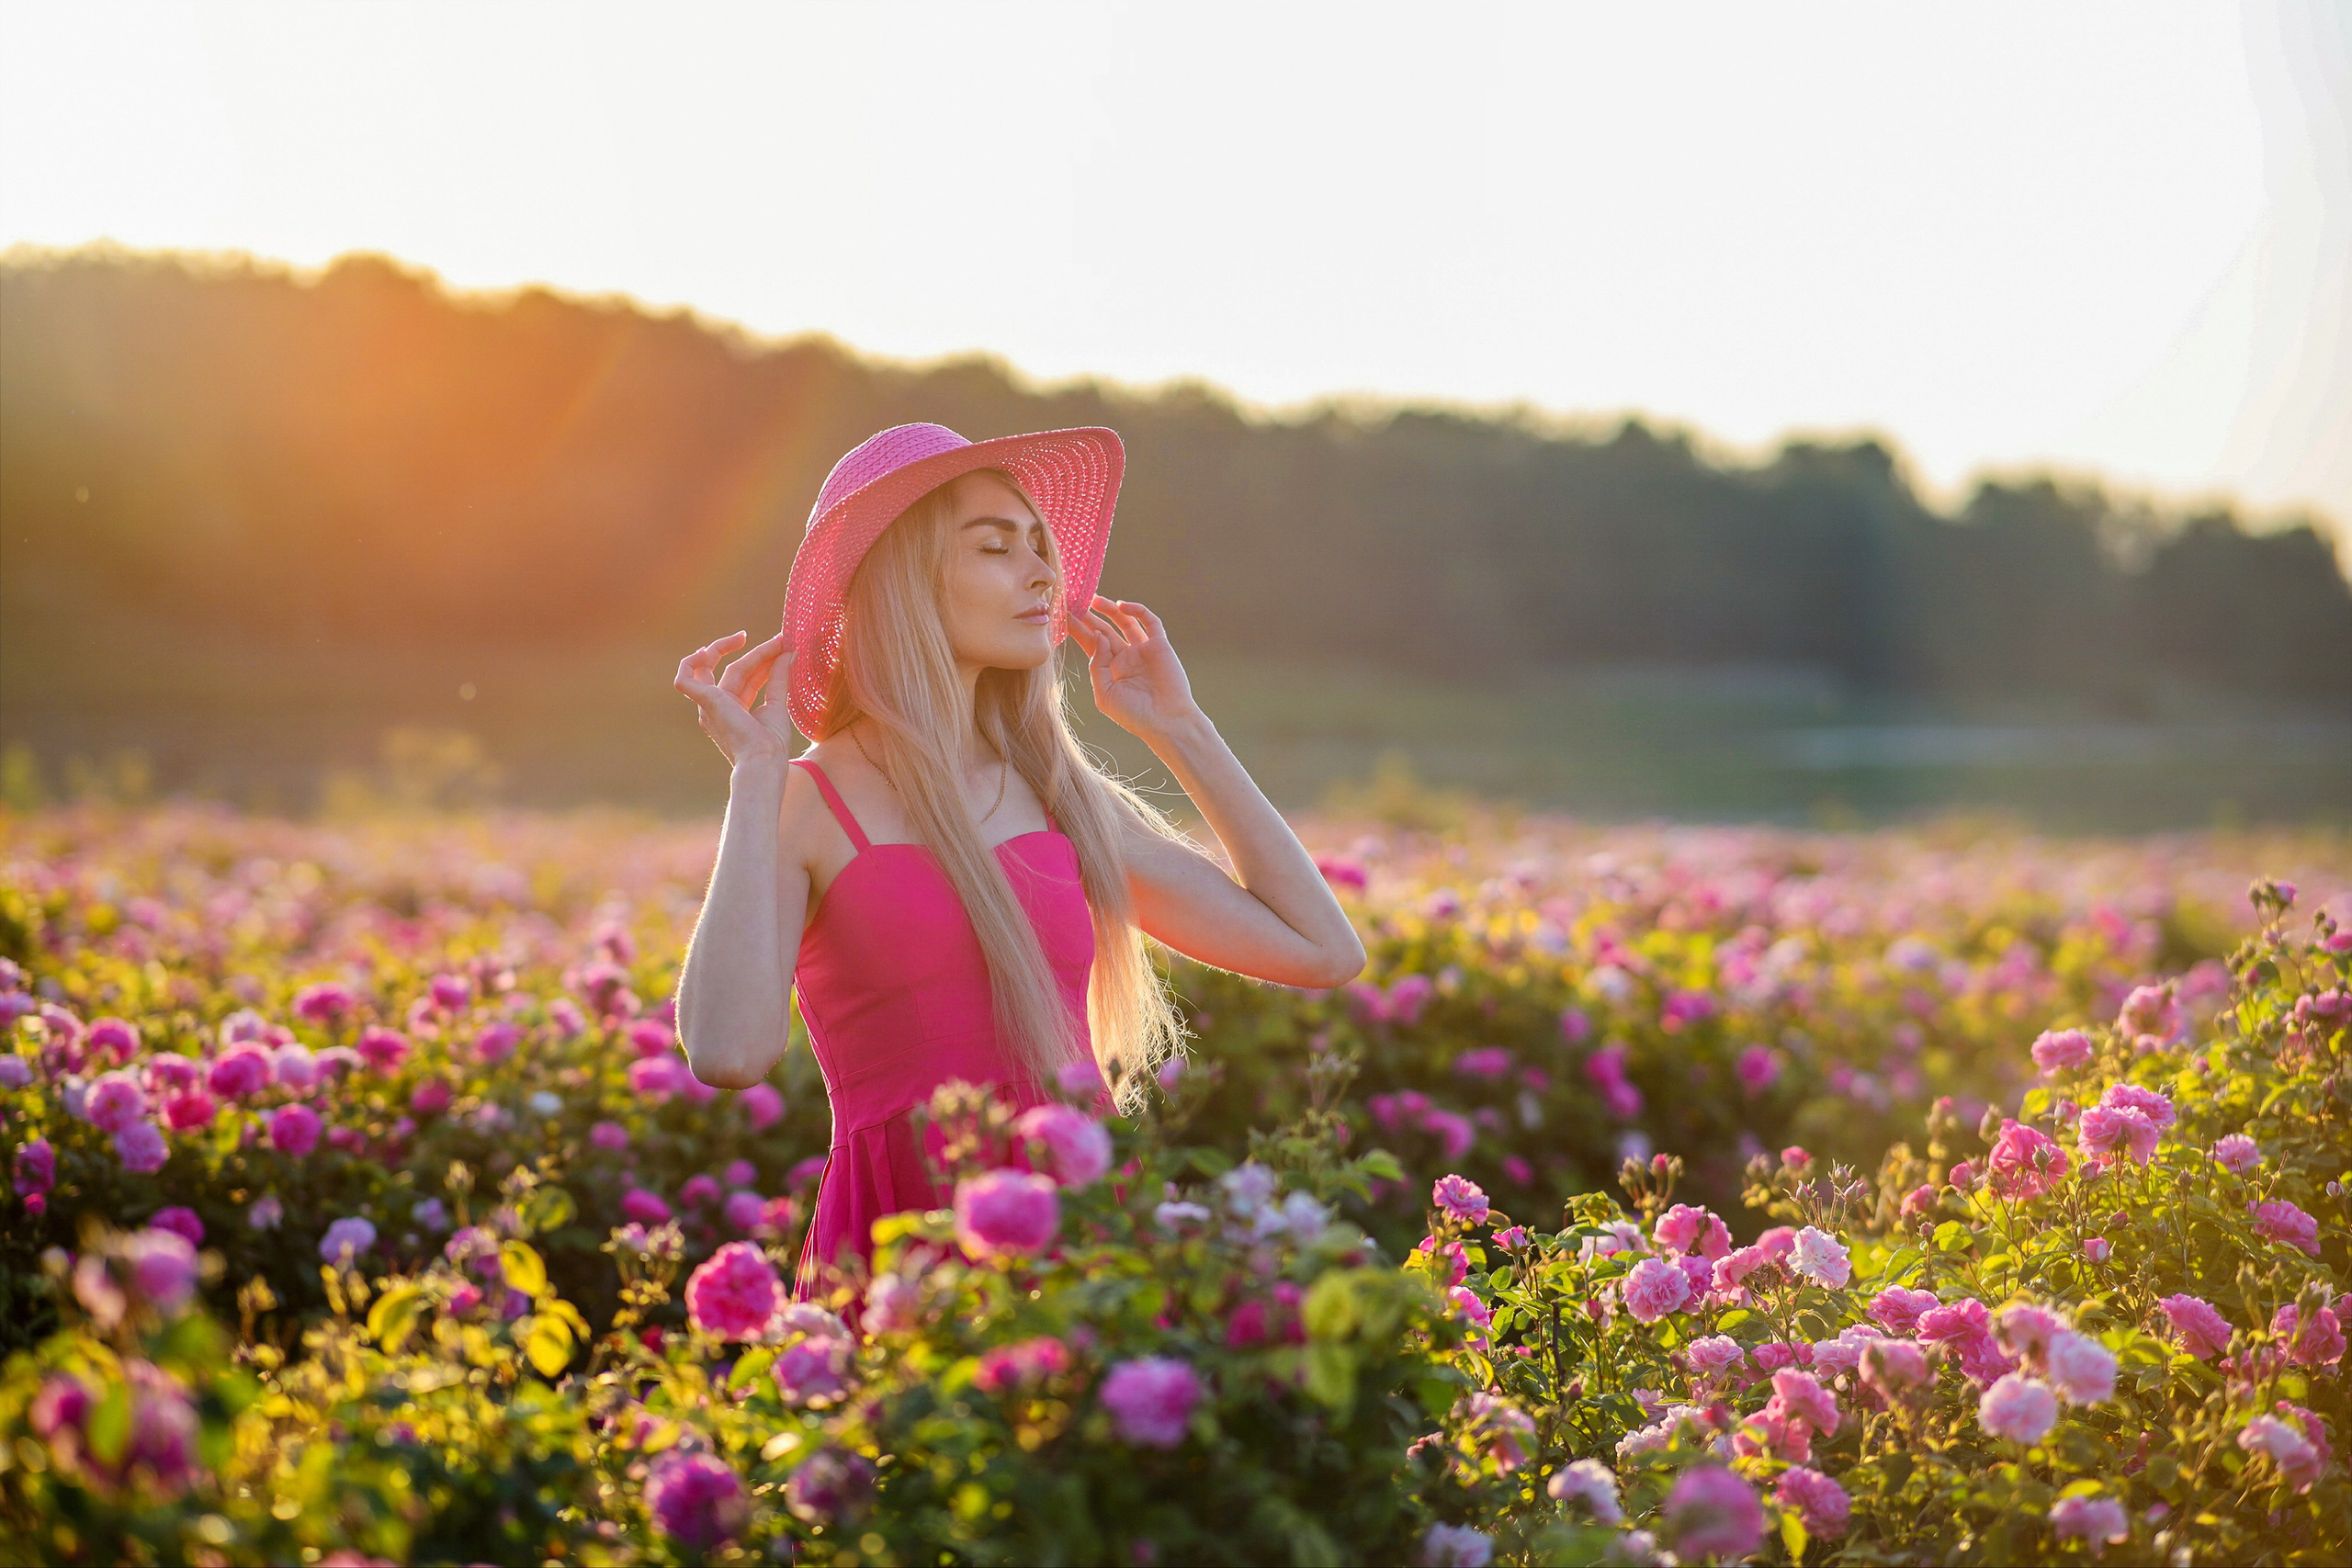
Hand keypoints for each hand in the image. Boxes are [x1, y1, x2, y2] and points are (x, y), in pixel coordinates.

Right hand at [674, 625, 799, 769]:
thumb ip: (779, 678)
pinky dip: (690, 663)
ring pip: (724, 669)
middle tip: (780, 639)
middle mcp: (718, 708)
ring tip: (771, 640)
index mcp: (733, 711)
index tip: (782, 645)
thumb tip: (788, 652)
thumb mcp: (778, 704)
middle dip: (758, 654)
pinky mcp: (705, 702)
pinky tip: (708, 649)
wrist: (764, 760)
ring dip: (748, 652)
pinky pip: (684, 680)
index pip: (746, 678)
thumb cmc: (771, 744)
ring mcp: (709, 706)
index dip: (763, 660)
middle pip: (736, 671)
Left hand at [1066, 595, 1200, 739]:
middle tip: (1074, 600)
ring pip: (1124, 622)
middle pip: (1103, 630)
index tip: (1062, 614)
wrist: (1167, 723)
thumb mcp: (1105, 695)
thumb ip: (1096, 665)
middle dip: (1089, 616)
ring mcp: (1142, 650)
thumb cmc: (1135, 715)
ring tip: (1094, 599)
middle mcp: (1124, 657)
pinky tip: (1122, 606)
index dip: (1077, 629)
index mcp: (1109, 670)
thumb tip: (1098, 636)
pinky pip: (1150, 622)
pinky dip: (1137, 611)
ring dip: (1109, 609)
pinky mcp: (1160, 645)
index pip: (1089, 643)